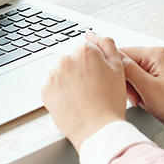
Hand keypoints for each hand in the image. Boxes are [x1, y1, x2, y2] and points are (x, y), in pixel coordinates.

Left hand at [41, 32, 127, 151]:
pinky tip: (73, 102)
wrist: (97, 130)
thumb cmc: (110, 102)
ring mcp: (54, 76)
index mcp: (85, 51)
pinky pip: (53, 88)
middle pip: (73, 60)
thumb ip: (107, 44)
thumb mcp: (118, 68)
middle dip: (80, 71)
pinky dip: (60, 93)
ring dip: (69, 81)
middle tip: (92, 89)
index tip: (98, 77)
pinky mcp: (45, 91)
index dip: (95, 64)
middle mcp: (66, 59)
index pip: (87, 50)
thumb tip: (93, 34)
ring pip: (62, 74)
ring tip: (83, 98)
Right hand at [121, 46, 163, 140]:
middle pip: (127, 63)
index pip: (122, 52)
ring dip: (133, 89)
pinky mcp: (159, 77)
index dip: (116, 70)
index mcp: (155, 53)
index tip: (117, 85)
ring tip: (143, 100)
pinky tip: (146, 101)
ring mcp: (159, 66)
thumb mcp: (148, 88)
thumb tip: (113, 56)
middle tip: (135, 96)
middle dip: (127, 82)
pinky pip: (140, 81)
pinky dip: (139, 92)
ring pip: (132, 74)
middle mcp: (157, 56)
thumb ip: (128, 70)